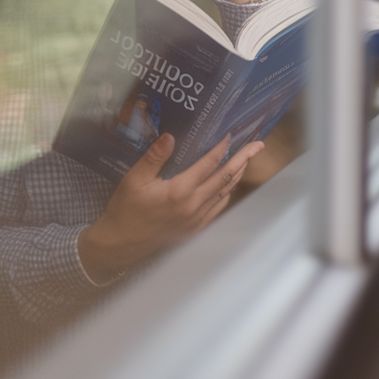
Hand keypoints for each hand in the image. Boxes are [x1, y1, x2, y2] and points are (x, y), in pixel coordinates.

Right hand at [77, 133, 263, 283]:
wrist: (120, 244)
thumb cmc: (126, 209)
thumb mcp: (134, 180)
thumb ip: (154, 157)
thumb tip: (170, 136)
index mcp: (180, 191)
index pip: (209, 164)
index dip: (223, 147)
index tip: (232, 134)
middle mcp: (194, 205)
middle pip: (226, 177)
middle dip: (244, 158)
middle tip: (258, 144)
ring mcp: (197, 219)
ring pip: (225, 192)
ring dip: (238, 174)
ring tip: (246, 159)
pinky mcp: (196, 229)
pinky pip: (219, 207)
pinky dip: (227, 192)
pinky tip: (227, 184)